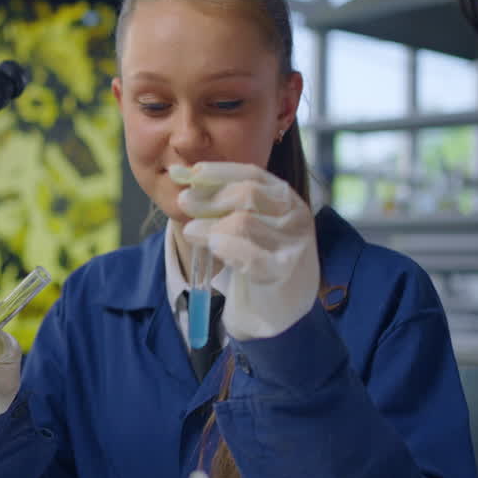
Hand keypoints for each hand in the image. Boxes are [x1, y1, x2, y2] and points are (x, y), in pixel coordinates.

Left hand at [172, 162, 318, 340]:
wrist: (283, 306)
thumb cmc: (260, 257)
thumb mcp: (246, 224)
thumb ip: (222, 204)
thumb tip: (182, 178)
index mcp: (286, 198)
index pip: (253, 174)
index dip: (220, 171)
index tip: (191, 173)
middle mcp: (295, 216)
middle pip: (247, 194)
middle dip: (210, 197)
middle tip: (183, 201)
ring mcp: (293, 244)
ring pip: (242, 223)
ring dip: (210, 226)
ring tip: (191, 231)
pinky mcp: (283, 271)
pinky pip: (250, 254)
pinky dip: (226, 247)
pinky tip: (214, 246)